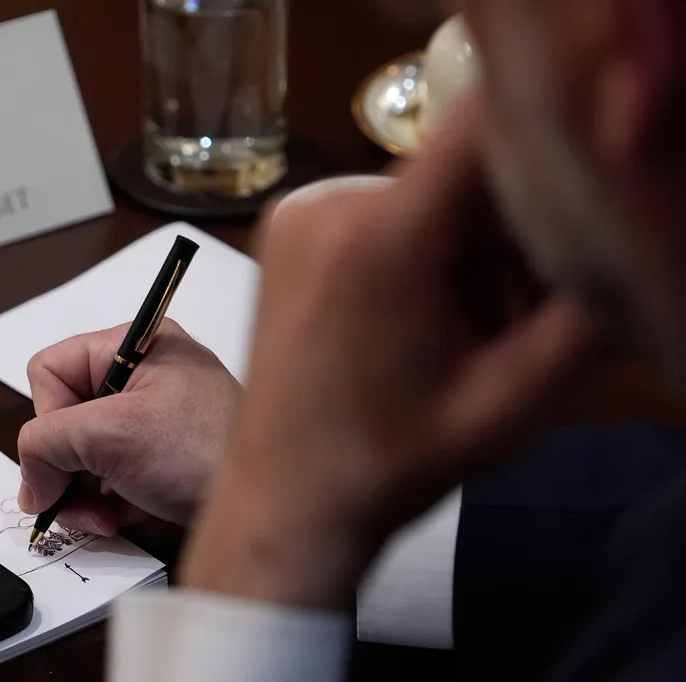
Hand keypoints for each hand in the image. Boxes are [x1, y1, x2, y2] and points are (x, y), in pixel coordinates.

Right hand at [17, 320, 240, 536]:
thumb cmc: (205, 450)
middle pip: (63, 418)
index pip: (50, 370)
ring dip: (83, 494)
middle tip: (74, 498)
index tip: (66, 453)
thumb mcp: (111, 435)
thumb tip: (29, 482)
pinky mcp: (161, 460)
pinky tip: (124, 519)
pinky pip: (110, 479)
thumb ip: (46, 445)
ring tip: (106, 515)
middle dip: (65, 466)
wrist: (271, 504)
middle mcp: (142, 378)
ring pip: (82, 456)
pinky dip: (107, 505)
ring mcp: (153, 422)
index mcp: (134, 346)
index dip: (47, 415)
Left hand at [179, 95, 598, 610]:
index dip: (542, 144)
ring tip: (462, 331)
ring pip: (426, 194)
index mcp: (378, 237)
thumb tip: (638, 243)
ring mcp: (299, 209)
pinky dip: (420, 248)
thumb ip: (587, 320)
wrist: (284, 497)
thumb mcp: (510, 402)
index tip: (574, 201)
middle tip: (515, 318)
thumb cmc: (389, 463)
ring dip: (467, 248)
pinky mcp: (288, 225)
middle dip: (508, 235)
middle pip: (458, 173)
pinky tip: (417, 316)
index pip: (480, 126)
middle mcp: (326, 202)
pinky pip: (382, 209)